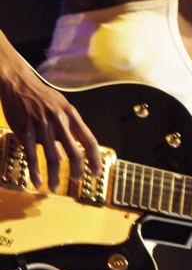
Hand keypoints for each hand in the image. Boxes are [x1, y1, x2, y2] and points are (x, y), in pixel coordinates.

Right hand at [0, 34, 100, 190]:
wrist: (18, 82)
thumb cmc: (41, 96)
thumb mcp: (60, 109)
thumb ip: (67, 131)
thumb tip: (66, 156)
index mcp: (72, 116)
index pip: (89, 141)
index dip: (95, 159)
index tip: (96, 172)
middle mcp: (60, 122)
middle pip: (75, 152)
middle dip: (77, 171)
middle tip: (75, 180)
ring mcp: (43, 127)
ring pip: (53, 158)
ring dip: (55, 176)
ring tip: (54, 187)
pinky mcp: (26, 131)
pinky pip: (33, 156)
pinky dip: (36, 172)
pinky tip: (37, 182)